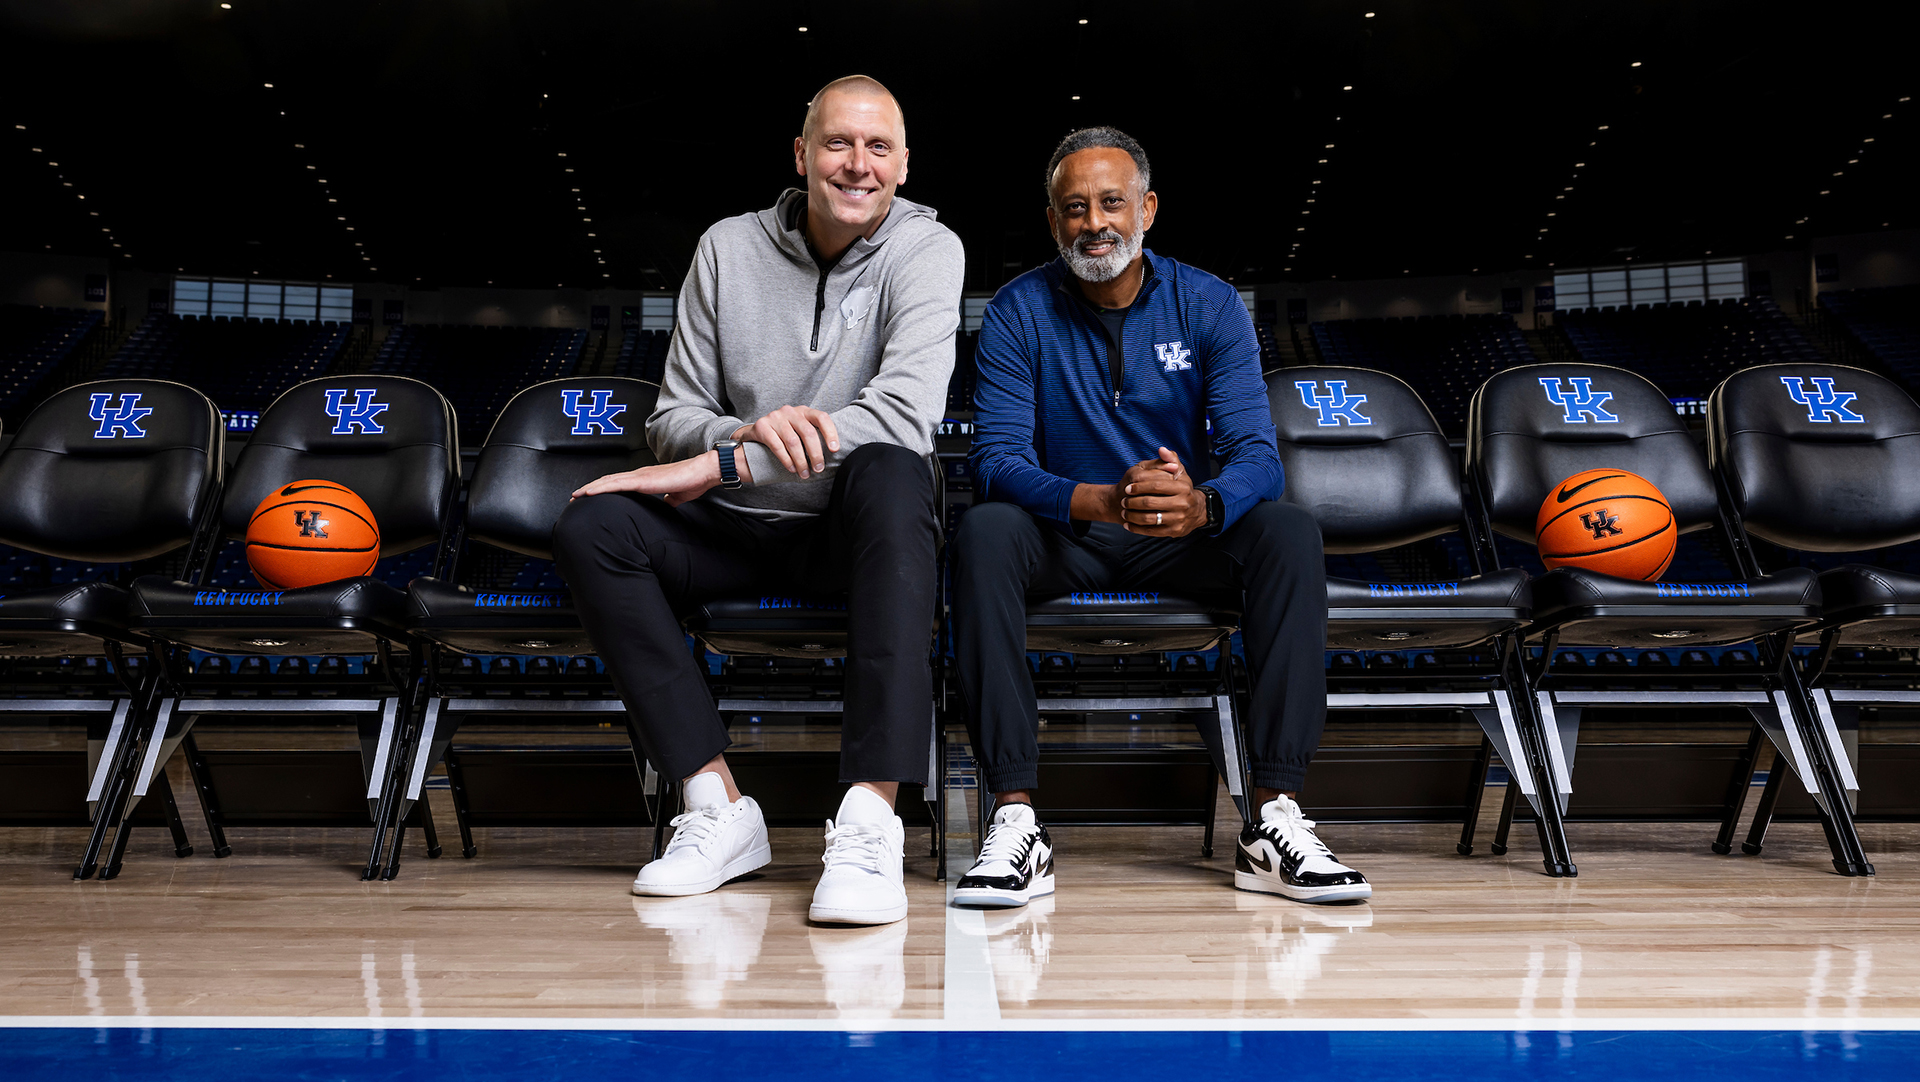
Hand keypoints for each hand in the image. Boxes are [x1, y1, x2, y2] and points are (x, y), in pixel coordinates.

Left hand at [571, 450, 723, 507]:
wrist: (703, 472)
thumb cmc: (692, 481)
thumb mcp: (677, 496)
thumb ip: (668, 500)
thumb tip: (667, 505)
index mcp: (645, 479)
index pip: (618, 484)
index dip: (602, 489)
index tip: (589, 497)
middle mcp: (639, 475)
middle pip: (608, 481)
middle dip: (590, 489)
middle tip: (574, 498)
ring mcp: (640, 476)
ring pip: (608, 482)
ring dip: (591, 488)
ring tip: (576, 496)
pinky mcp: (644, 480)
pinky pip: (617, 484)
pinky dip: (602, 488)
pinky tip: (590, 492)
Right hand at [733, 404, 839, 478]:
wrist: (758, 430)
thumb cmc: (786, 433)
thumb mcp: (801, 429)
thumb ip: (814, 435)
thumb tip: (833, 454)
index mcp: (804, 411)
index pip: (822, 417)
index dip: (830, 433)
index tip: (835, 450)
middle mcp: (790, 411)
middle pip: (808, 432)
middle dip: (815, 453)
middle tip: (819, 469)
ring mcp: (775, 417)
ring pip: (793, 441)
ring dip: (801, 461)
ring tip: (804, 473)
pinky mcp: (762, 426)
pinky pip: (777, 445)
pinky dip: (786, 460)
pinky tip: (792, 468)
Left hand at [1119, 447, 1206, 536]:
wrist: (1197, 511)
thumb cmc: (1183, 490)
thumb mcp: (1180, 473)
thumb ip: (1170, 459)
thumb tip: (1161, 449)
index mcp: (1182, 487)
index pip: (1156, 485)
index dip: (1139, 486)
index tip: (1127, 488)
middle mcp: (1182, 504)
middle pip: (1150, 503)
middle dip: (1132, 502)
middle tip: (1123, 501)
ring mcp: (1178, 519)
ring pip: (1149, 518)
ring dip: (1132, 516)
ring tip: (1124, 512)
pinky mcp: (1174, 532)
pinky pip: (1151, 531)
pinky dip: (1136, 528)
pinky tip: (1128, 524)